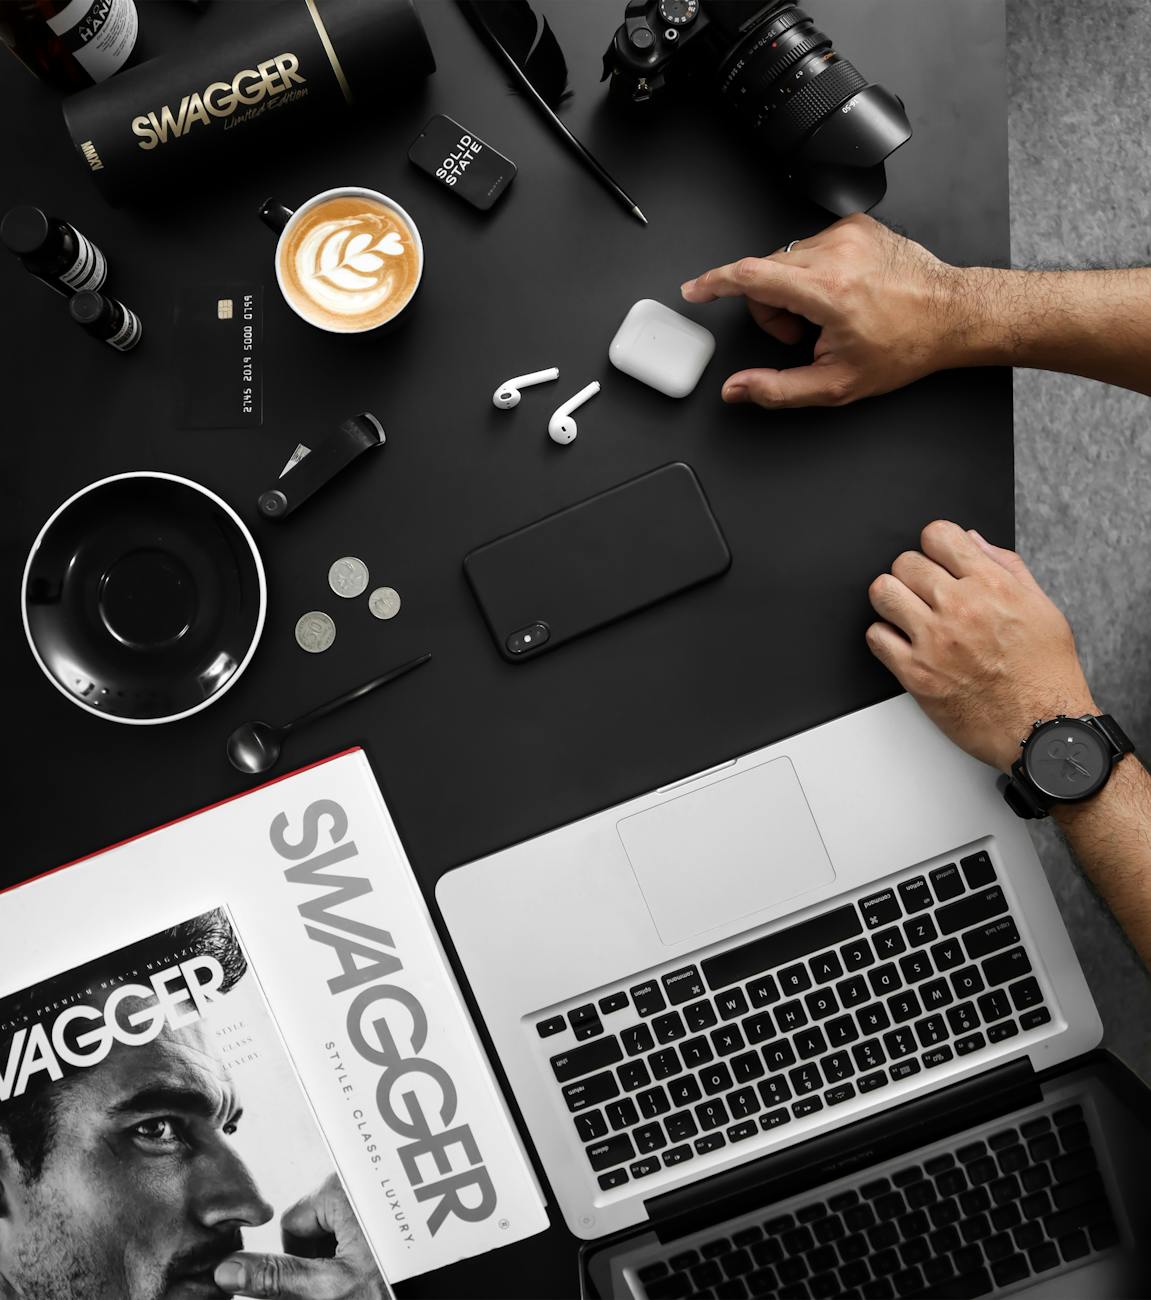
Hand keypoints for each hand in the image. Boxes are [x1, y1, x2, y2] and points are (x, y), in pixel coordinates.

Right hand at [214, 1175, 386, 1299]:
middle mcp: (363, 1177)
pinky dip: (368, 1243)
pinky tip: (384, 1262)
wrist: (441, 1285)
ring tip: (371, 1270)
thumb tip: (224, 1272)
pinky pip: (366, 1218)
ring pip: (341, 1221)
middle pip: (317, 1220)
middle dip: (324, 1254)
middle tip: (350, 1277)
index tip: (323, 1278)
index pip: (293, 1219)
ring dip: (346, 1250)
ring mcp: (382, 1187)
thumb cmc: (389, 1283)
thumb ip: (275, 1277)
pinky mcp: (398, 1199)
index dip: (299, 1258)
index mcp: (343, 1188)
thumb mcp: (328, 1287)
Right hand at [680, 214, 970, 408]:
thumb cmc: (903, 347)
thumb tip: (737, 390)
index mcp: (827, 291)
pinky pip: (811, 247)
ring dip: (791, 290)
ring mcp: (847, 234)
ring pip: (785, 259)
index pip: (751, 275)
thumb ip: (777, 390)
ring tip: (826, 315)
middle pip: (764, 272)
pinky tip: (840, 293)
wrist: (950, 316)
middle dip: (770, 308)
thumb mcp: (836, 385)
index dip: (714, 283)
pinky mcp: (857, 226)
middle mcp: (835, 253)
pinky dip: (813, 273)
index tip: (695, 290)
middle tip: (801, 334)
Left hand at [865, 521, 1097, 772]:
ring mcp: (934, 640)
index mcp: (992, 586)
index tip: (936, 558)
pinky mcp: (915, 673)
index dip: (934, 545)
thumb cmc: (1046, 675)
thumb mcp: (1043, 609)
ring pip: (882, 592)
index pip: (938, 535)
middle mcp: (959, 607)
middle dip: (913, 574)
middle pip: (905, 562)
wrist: (1042, 729)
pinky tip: (903, 643)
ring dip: (892, 599)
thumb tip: (972, 542)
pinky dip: (884, 636)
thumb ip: (1007, 568)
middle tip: (925, 593)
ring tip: (908, 613)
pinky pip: (875, 636)